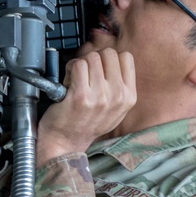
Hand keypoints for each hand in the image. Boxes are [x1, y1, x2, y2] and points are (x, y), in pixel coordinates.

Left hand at [36, 49, 135, 165]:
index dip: (109, 58)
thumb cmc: (86, 124)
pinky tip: (68, 83)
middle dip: (93, 59)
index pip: (126, 57)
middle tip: (84, 74)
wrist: (66, 143)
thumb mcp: (115, 110)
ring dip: (79, 65)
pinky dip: (69, 69)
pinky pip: (78, 65)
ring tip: (75, 81)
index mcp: (129, 97)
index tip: (98, 68)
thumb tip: (113, 59)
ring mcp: (100, 96)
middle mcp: (118, 96)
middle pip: (108, 53)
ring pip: (92, 57)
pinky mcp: (81, 96)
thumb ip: (120, 86)